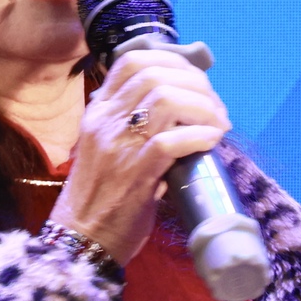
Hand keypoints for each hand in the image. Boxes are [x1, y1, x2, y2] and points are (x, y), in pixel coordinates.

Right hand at [50, 49, 229, 269]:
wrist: (82, 239)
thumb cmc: (102, 195)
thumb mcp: (107, 146)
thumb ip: (132, 122)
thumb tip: (182, 106)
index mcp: (99, 111)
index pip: (132, 61)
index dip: (172, 61)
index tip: (196, 81)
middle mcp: (105, 121)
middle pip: (155, 75)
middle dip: (196, 85)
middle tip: (215, 108)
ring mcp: (118, 146)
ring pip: (165, 99)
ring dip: (202, 108)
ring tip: (217, 125)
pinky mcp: (134, 174)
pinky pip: (171, 141)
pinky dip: (199, 135)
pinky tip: (211, 141)